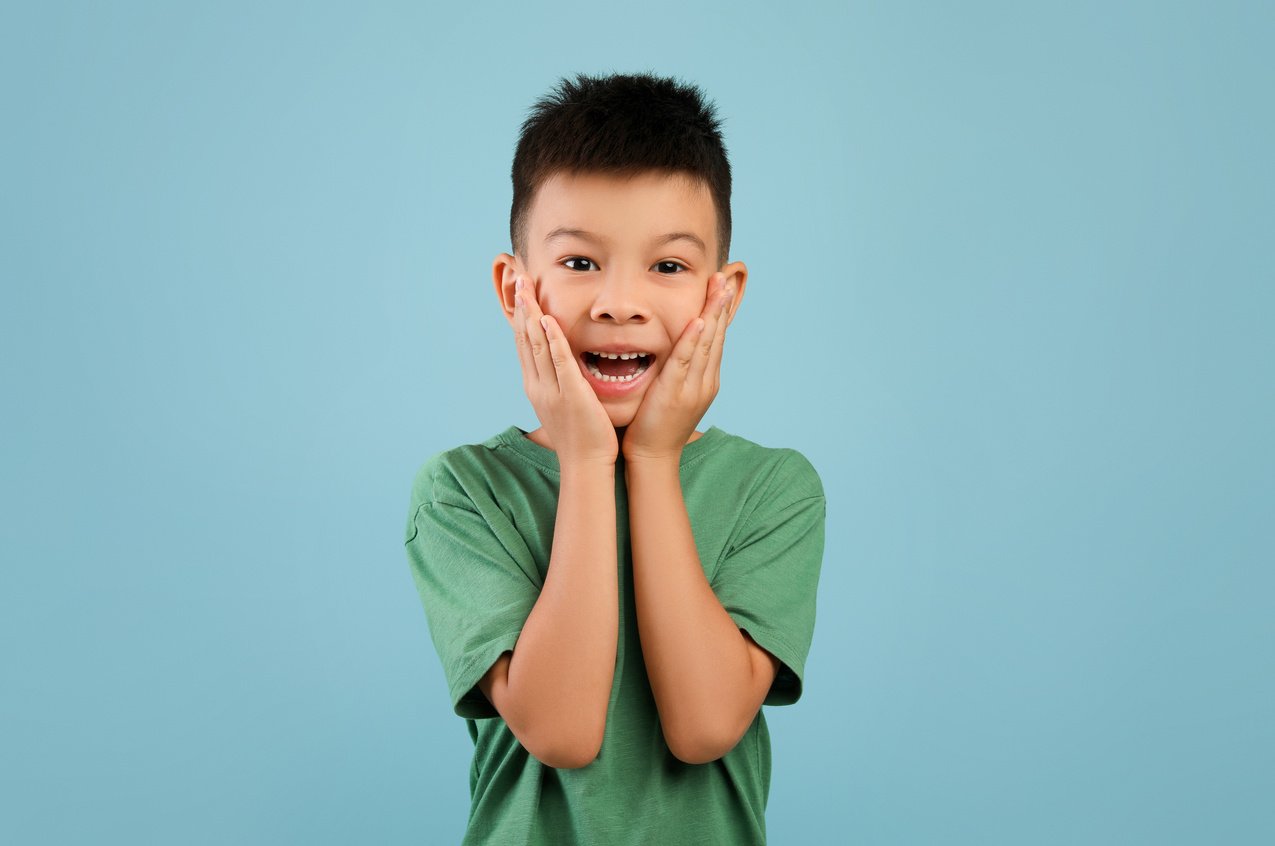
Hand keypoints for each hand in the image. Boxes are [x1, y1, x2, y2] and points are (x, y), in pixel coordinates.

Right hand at [513, 276, 618, 466]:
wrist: (585, 465)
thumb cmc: (580, 436)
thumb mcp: (562, 404)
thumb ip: (559, 382)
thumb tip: (561, 365)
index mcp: (535, 386)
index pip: (524, 345)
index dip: (521, 317)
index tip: (520, 292)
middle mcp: (537, 385)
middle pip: (525, 339)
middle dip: (522, 308)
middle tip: (518, 278)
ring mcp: (551, 390)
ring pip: (537, 346)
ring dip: (532, 315)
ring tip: (527, 289)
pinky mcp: (570, 394)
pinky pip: (559, 362)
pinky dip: (553, 340)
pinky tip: (548, 321)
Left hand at [622, 273, 734, 462]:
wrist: (653, 458)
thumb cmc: (656, 427)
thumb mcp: (674, 394)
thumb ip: (679, 372)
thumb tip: (677, 352)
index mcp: (706, 381)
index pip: (715, 340)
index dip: (719, 313)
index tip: (721, 288)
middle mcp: (706, 381)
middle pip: (716, 337)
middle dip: (720, 306)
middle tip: (724, 278)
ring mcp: (693, 387)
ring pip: (705, 344)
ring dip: (712, 314)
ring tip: (719, 289)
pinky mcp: (676, 393)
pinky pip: (685, 361)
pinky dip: (693, 340)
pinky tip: (699, 321)